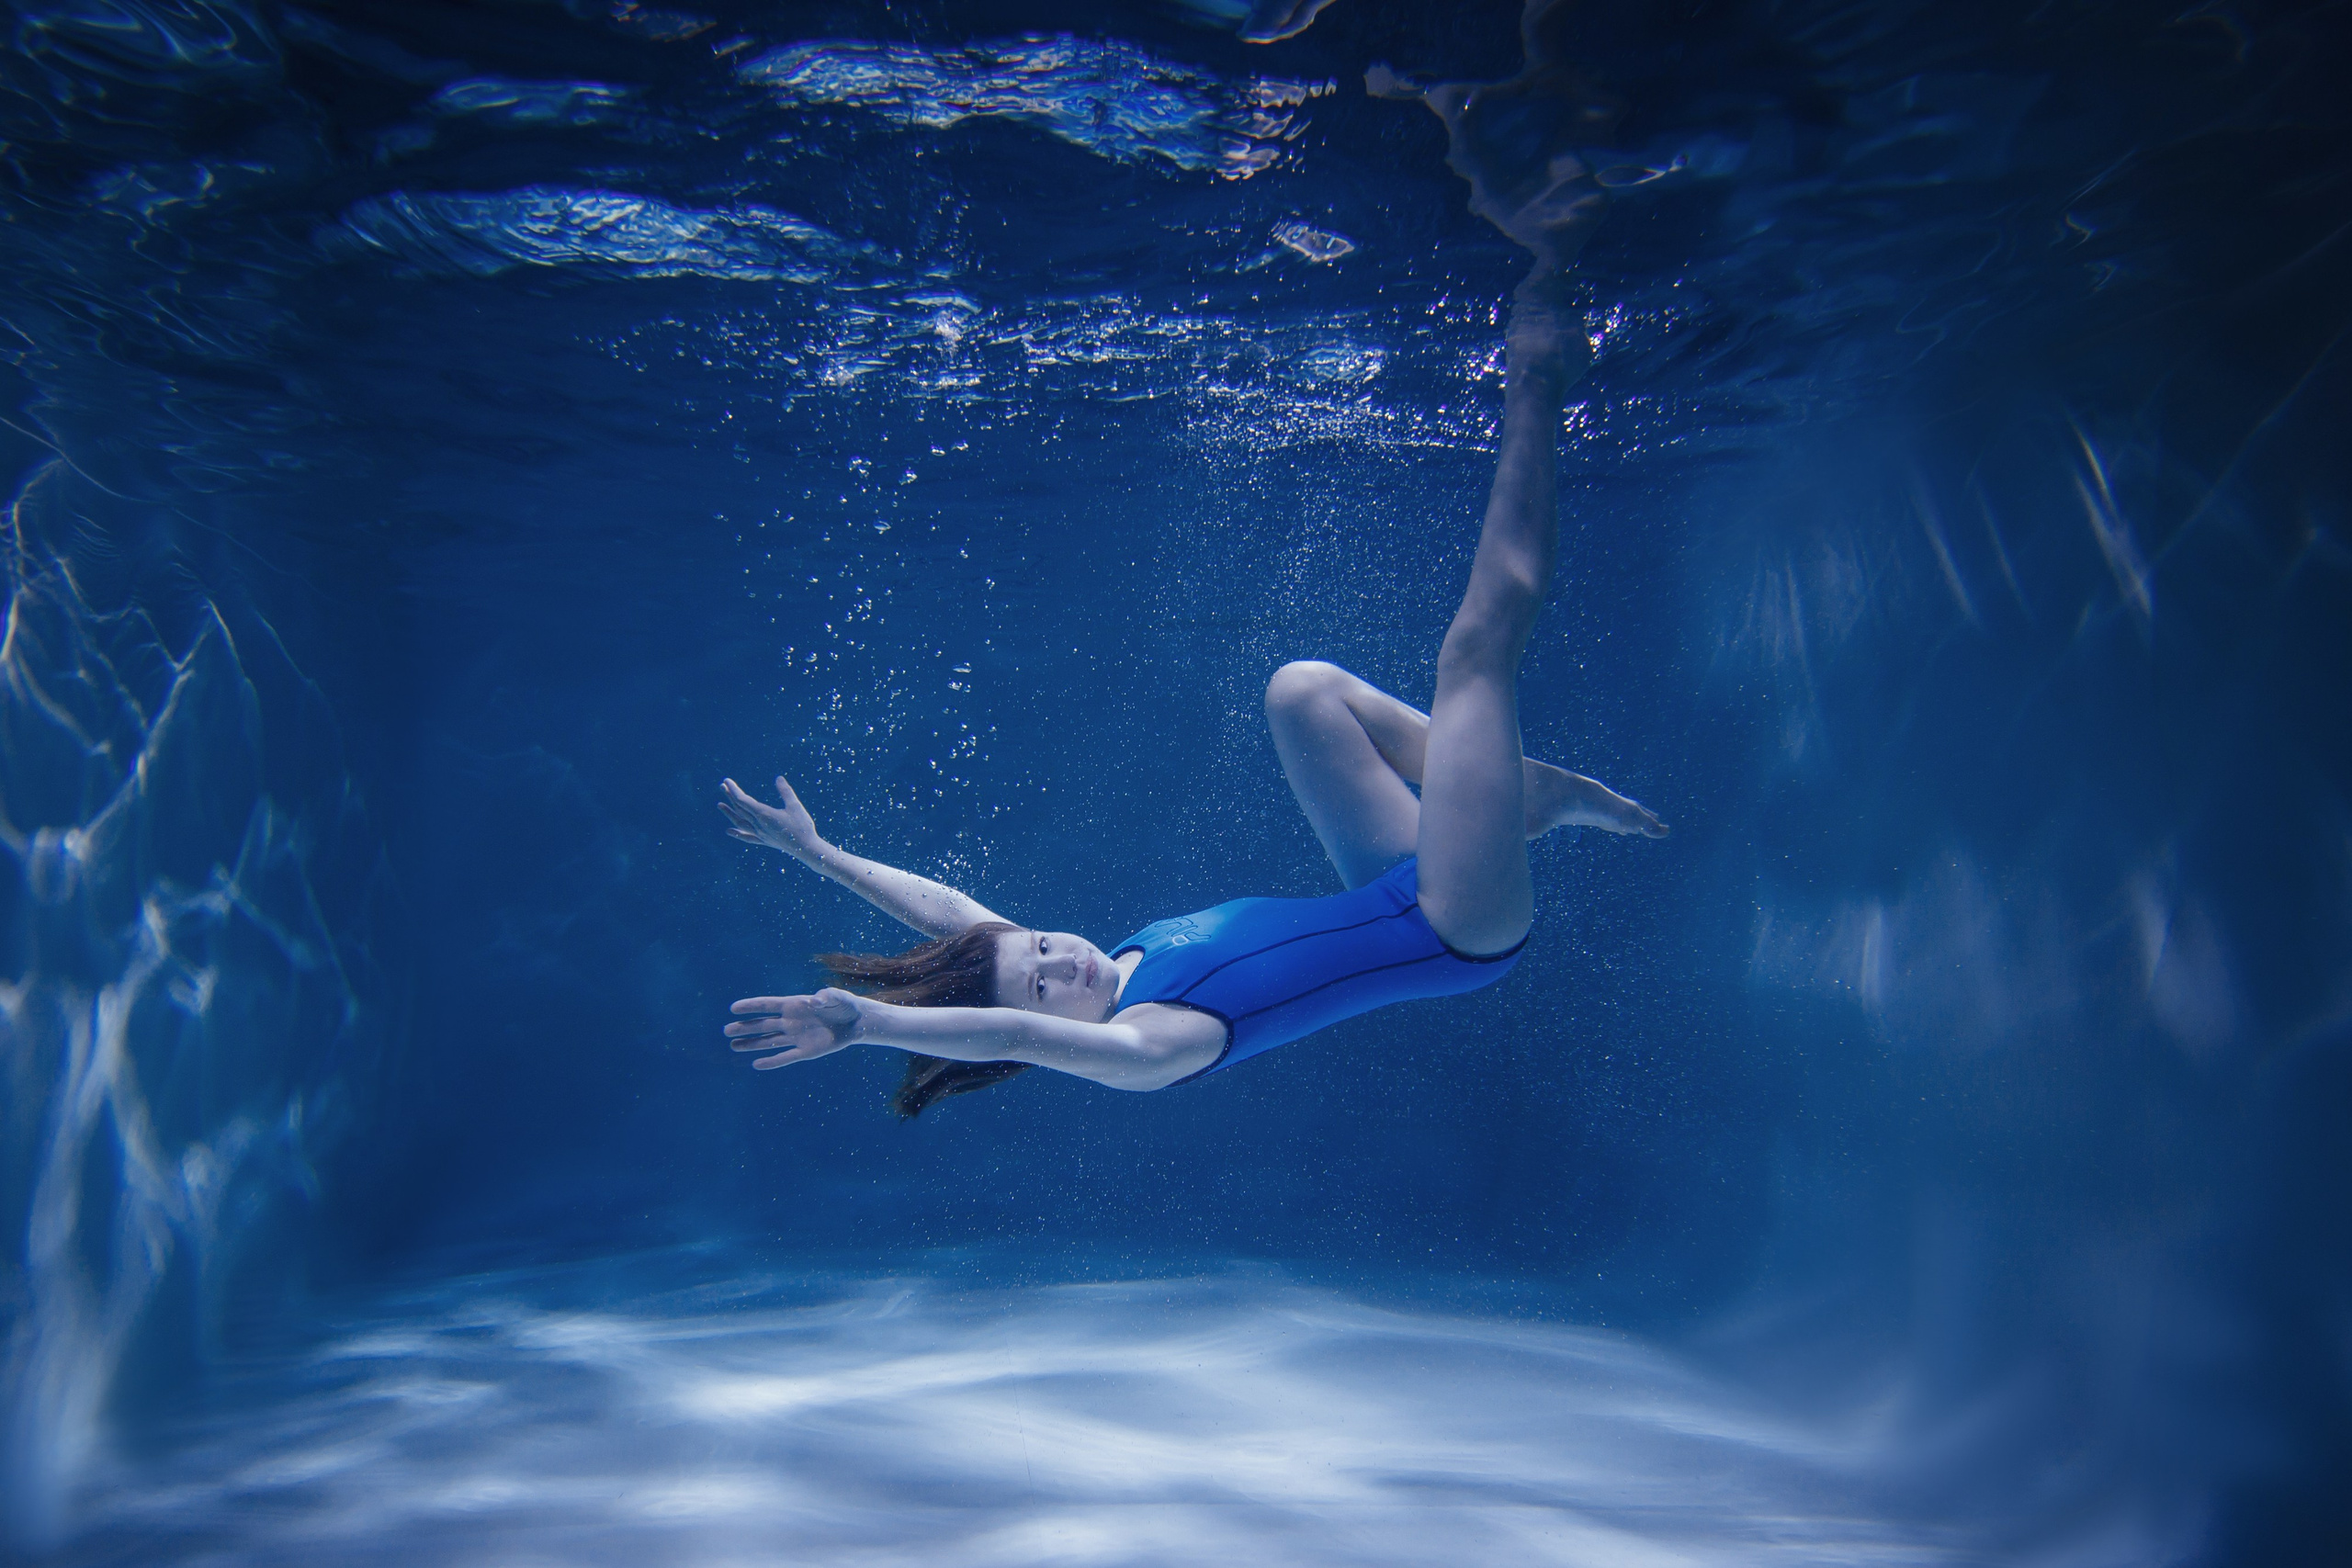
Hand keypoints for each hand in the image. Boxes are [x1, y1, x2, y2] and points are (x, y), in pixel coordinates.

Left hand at [718, 774, 821, 857]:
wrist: (806, 848)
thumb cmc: (802, 826)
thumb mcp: (795, 805)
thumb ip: (785, 791)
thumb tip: (778, 778)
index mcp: (763, 814)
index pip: (742, 800)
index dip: (733, 789)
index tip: (726, 780)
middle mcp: (758, 824)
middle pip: (739, 809)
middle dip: (730, 796)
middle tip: (722, 786)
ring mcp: (760, 833)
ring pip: (740, 822)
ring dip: (729, 813)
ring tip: (720, 805)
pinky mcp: (764, 840)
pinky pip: (747, 836)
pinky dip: (737, 833)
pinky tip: (729, 831)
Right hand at [724, 988, 863, 1069]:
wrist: (856, 1022)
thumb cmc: (844, 1005)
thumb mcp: (837, 997)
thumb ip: (826, 997)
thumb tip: (815, 1000)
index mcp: (794, 1005)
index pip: (768, 1005)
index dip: (751, 1006)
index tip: (733, 1008)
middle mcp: (791, 1021)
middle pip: (763, 1025)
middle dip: (745, 1027)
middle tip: (726, 1031)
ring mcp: (797, 1037)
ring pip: (769, 1041)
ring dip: (752, 1044)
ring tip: (734, 1046)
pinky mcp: (805, 1051)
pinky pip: (786, 1057)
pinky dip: (772, 1062)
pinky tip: (757, 1064)